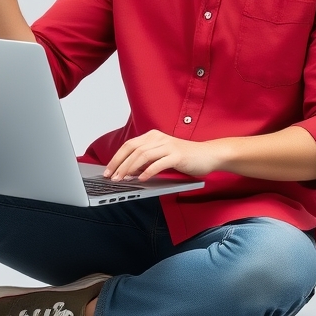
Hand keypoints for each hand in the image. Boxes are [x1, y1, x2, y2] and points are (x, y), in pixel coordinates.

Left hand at [102, 129, 223, 181]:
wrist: (208, 155)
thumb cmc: (185, 157)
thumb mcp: (162, 155)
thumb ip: (147, 159)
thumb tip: (128, 171)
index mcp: (153, 136)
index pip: (129, 145)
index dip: (116, 158)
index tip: (107, 171)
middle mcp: (159, 138)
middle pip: (133, 149)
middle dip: (119, 164)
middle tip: (111, 177)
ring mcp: (168, 146)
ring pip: (143, 155)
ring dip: (130, 169)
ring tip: (123, 179)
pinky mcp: (177, 155)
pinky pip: (159, 163)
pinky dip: (148, 171)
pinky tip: (141, 179)